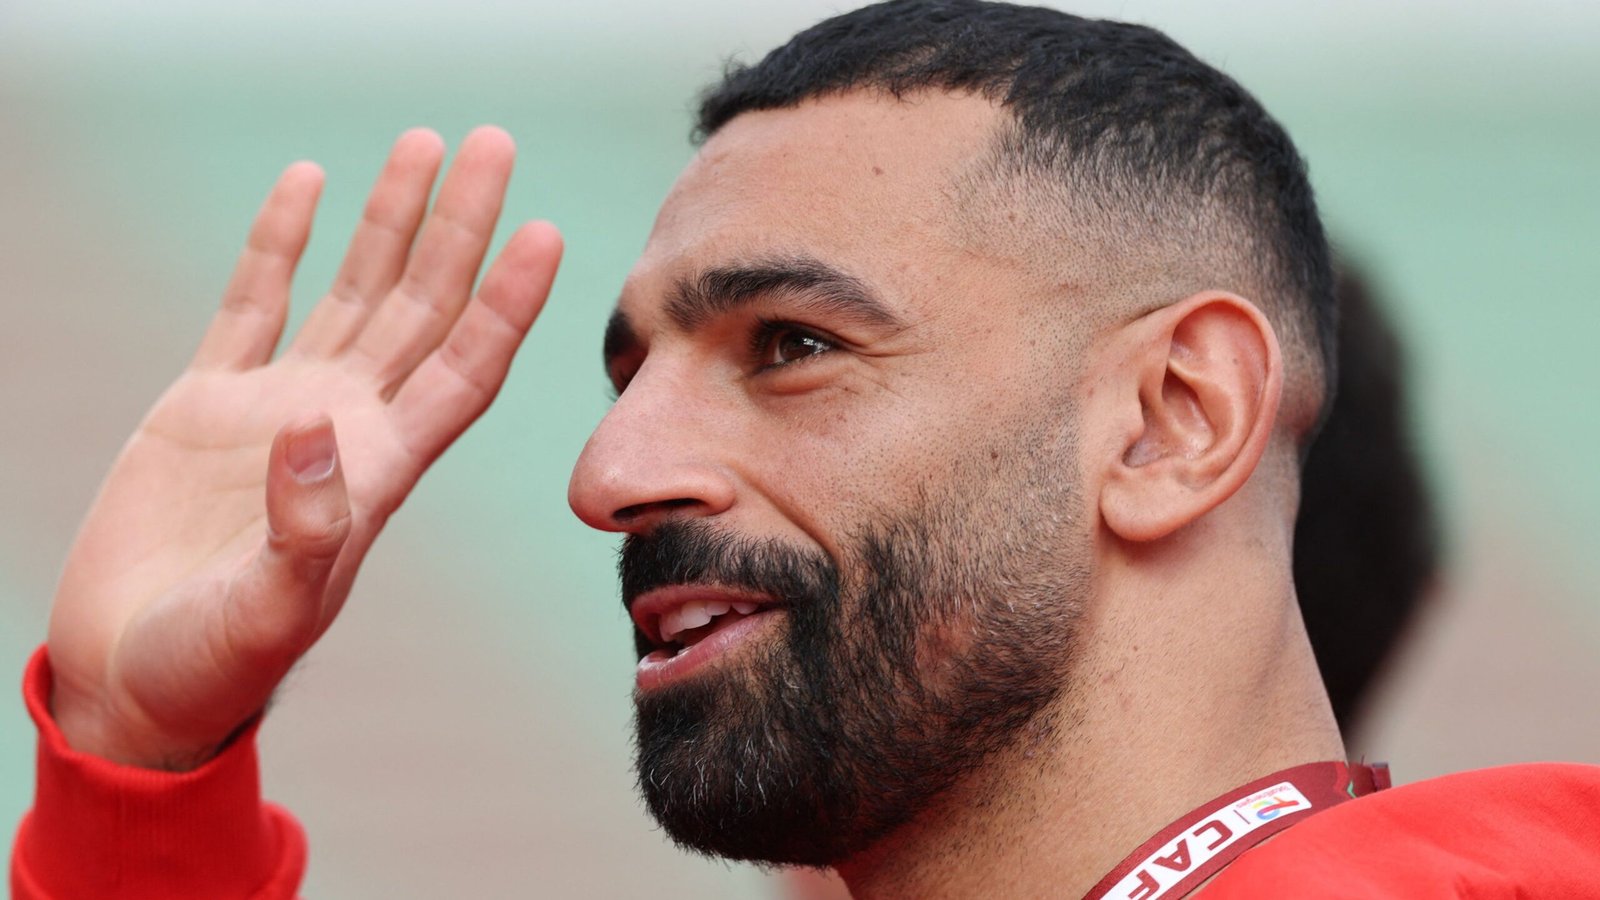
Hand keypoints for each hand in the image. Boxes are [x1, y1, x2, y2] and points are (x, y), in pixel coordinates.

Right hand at [45, 127, 562, 769]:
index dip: (508, 304)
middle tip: (493, 144)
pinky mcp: (208, 403)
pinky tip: (308, 180)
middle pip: (423, 306)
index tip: (545, 234)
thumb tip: (313, 427)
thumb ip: (302, 532)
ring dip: (389, 219)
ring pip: (352, 289)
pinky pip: (253, 301)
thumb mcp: (265, 615)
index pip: (465, 368)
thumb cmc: (212, 669)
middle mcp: (347, 426)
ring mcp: (282, 408)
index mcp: (381, 474)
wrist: (135, 678)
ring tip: (422, 145)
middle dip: (460, 226)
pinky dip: (278, 241)